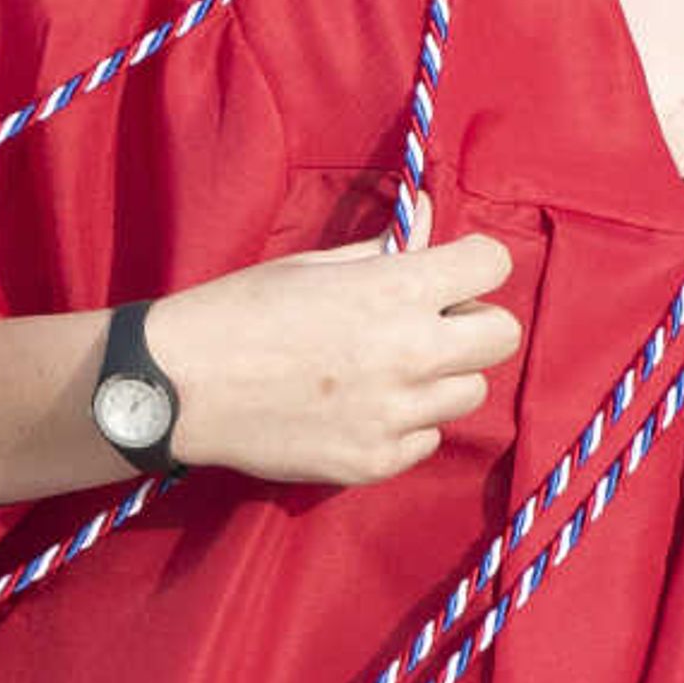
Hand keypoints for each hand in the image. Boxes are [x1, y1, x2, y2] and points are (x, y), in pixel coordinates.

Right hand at [146, 229, 522, 484]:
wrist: (180, 387)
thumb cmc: (241, 311)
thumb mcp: (314, 265)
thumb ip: (383, 250)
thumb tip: (428, 221)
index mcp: (397, 290)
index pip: (493, 265)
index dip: (475, 264)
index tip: (454, 272)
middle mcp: (410, 353)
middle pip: (502, 337)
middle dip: (473, 324)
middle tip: (432, 325)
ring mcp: (395, 414)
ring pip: (469, 393)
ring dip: (442, 377)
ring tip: (389, 370)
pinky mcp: (375, 461)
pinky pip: (427, 438)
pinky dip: (407, 423)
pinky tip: (361, 407)